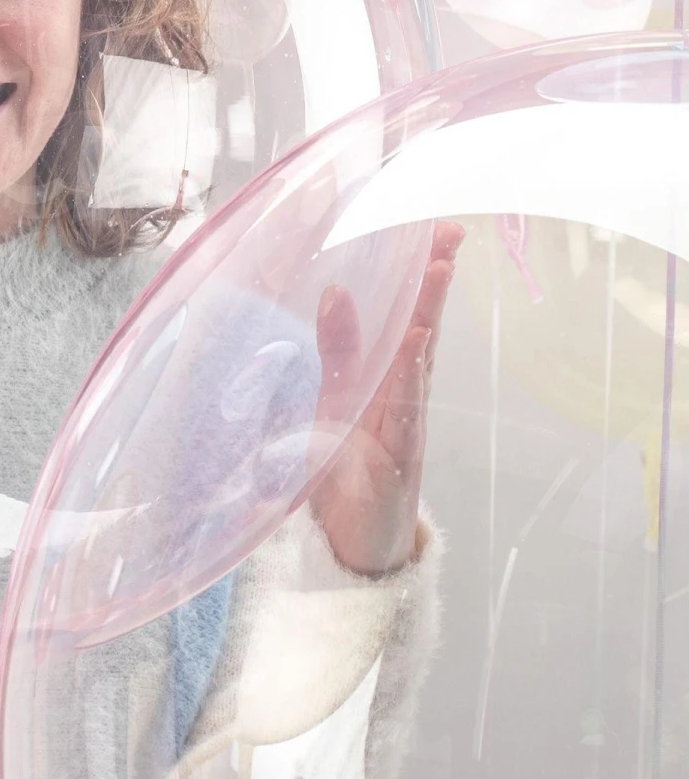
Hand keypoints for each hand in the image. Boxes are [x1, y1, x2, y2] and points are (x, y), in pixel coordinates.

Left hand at [310, 221, 464, 576]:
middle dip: (434, 279)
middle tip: (448, 229)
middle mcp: (399, 398)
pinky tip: (415, 343)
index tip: (429, 226)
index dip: (414, 272)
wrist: (355, 552)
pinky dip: (408, 379)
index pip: (400, 315)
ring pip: (418, 364)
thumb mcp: (330, 404)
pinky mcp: (399, 462)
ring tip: (439, 267)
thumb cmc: (345, 475)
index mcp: (379, 380)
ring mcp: (404, 428)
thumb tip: (333, 291)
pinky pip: (405, 414)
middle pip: (420, 329)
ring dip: (428, 315)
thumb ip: (336, 351)